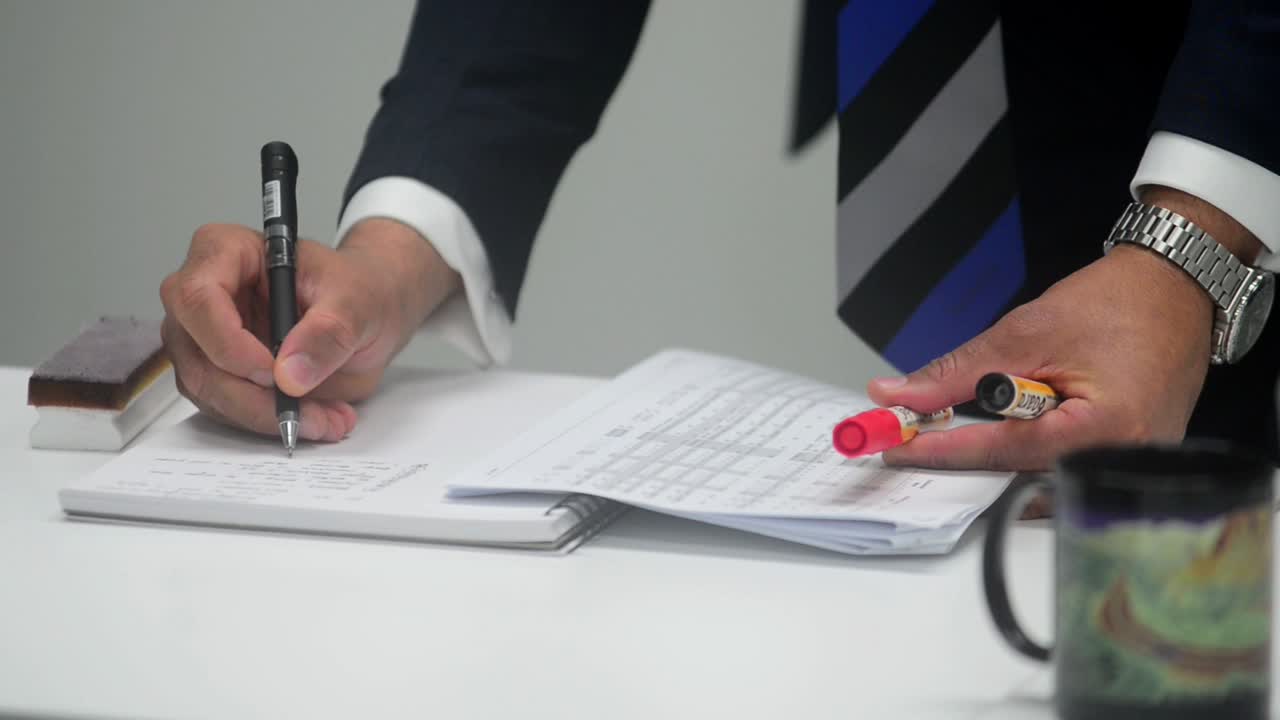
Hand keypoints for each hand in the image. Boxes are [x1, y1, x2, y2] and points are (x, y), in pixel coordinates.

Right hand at [159, 219, 458, 440]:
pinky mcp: (218, 372)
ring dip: (264, 415)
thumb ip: (328, 332)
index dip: (227, 341)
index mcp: (228, 251)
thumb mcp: (358, 301)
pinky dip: (268, 422)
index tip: (272, 371)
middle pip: (196, 354)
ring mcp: (205, 337)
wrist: (372, 313)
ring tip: (325, 418)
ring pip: (207, 389)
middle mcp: (204, 295)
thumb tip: (290, 374)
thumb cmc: (360, 288)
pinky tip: (315, 418)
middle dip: (250, 395)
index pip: (197, 296)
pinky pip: (225, 408)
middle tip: (306, 412)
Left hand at [866, 245, 1214, 470]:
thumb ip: (956, 373)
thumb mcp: (1023, 332)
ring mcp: (1131, 460)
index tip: (898, 449)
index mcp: (1104, 428)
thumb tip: (898, 395)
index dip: (946, 451)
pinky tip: (995, 435)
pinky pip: (1064, 465)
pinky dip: (1025, 451)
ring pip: (1041, 476)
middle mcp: (1123, 456)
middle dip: (966, 461)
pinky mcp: (1128, 454)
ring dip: (995, 458)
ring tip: (951, 435)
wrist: (1173, 287)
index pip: (1006, 453)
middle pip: (1023, 476)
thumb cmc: (1115, 303)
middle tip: (915, 445)